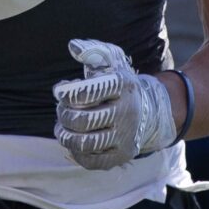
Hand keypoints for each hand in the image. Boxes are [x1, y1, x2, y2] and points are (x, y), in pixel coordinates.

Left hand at [53, 39, 177, 169]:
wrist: (149, 109)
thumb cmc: (118, 83)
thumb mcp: (110, 60)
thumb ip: (92, 50)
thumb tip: (73, 46)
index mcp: (123, 85)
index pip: (88, 92)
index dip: (66, 93)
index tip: (60, 91)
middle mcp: (127, 112)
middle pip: (83, 120)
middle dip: (63, 115)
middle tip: (61, 110)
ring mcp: (126, 136)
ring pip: (85, 143)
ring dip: (65, 135)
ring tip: (62, 127)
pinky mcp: (122, 155)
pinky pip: (91, 161)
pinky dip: (76, 152)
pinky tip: (73, 141)